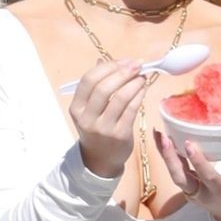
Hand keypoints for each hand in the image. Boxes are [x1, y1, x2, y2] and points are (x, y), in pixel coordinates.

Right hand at [69, 60, 145, 176]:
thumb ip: (95, 86)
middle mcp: (87, 118)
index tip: (123, 61)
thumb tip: (103, 61)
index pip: (88, 80)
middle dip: (122, 72)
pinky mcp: (120, 135)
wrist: (100, 160)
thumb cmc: (96, 128)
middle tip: (136, 65)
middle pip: (103, 88)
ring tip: (142, 76)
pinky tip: (143, 89)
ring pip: (120, 98)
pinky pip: (132, 110)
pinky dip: (139, 96)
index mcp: (76, 108)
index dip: (107, 67)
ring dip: (134, 83)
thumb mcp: (88, 109)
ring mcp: (104, 128)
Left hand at [157, 127, 220, 220]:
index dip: (197, 161)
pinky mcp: (187, 188)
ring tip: (158, 133)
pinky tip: (161, 139)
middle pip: (181, 178)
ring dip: (165, 155)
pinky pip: (175, 172)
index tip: (188, 144)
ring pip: (174, 175)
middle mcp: (202, 194)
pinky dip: (167, 156)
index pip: (207, 177)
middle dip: (170, 159)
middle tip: (165, 137)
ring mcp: (192, 192)